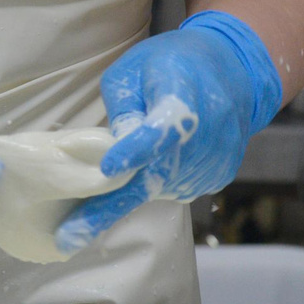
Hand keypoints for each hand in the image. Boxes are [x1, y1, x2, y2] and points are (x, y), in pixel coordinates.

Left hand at [56, 12, 283, 252]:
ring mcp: (213, 162)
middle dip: (107, 209)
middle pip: (153, 176)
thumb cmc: (171, 65)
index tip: (110, 167)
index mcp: (182, 99)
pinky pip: (173, 188)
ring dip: (122, 198)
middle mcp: (205, 136)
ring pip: (158, 189)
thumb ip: (123, 107)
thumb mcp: (134, 70)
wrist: (235, 72)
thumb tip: (111, 149)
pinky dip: (149, 188)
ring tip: (79, 219)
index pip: (161, 129)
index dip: (136, 150)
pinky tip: (140, 173)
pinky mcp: (216, 177)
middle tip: (68, 238)